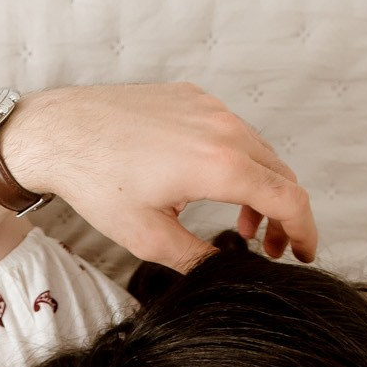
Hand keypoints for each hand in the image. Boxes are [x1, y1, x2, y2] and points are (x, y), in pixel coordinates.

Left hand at [0, 82, 317, 268]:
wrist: (61, 132)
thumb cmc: (97, 182)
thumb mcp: (149, 238)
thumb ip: (199, 259)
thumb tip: (226, 269)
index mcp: (220, 165)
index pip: (288, 199)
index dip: (305, 231)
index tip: (305, 253)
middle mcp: (223, 128)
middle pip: (281, 173)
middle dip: (284, 215)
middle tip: (271, 248)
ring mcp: (209, 107)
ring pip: (259, 151)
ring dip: (261, 189)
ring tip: (243, 224)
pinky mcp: (193, 97)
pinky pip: (233, 131)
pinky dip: (238, 162)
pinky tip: (214, 187)